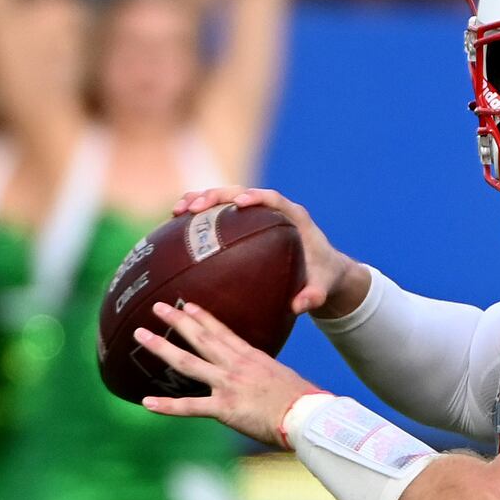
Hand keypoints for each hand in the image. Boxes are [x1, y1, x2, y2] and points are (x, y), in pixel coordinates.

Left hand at [137, 300, 318, 446]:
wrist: (307, 416)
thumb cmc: (302, 400)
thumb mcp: (282, 378)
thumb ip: (264, 375)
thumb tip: (260, 379)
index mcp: (252, 357)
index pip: (222, 332)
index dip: (203, 317)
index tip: (188, 305)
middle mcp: (236, 366)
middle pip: (201, 338)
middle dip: (177, 321)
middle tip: (156, 307)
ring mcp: (228, 385)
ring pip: (188, 363)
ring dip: (162, 348)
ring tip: (140, 335)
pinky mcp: (224, 408)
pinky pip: (190, 407)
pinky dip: (167, 406)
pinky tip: (146, 403)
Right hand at [172, 186, 370, 316]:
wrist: (324, 271)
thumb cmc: (323, 277)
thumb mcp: (322, 289)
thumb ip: (313, 296)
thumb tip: (299, 306)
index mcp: (295, 217)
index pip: (274, 199)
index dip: (257, 197)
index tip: (240, 204)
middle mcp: (274, 210)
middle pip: (242, 193)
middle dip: (217, 196)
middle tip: (195, 208)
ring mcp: (257, 214)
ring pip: (225, 199)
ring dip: (201, 200)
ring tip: (178, 211)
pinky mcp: (245, 223)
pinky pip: (219, 215)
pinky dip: (199, 217)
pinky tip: (175, 227)